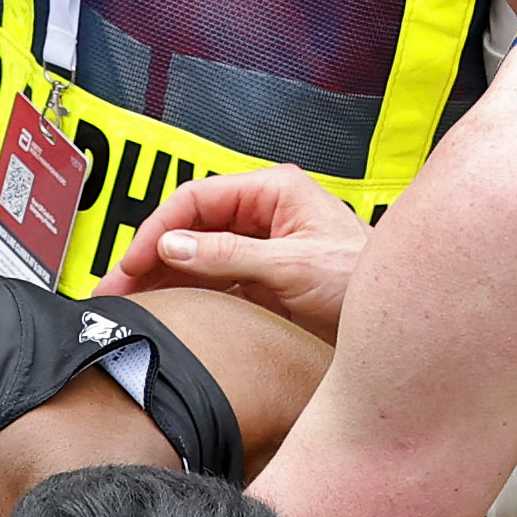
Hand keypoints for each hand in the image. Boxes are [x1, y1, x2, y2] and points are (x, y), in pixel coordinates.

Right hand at [114, 169, 365, 338]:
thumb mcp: (294, 265)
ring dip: (162, 281)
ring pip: (196, 259)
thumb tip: (173, 246)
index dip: (158, 229)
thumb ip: (230, 254)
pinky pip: (213, 285)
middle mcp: (263, 215)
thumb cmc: (364, 280)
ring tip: (130, 307)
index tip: (134, 262)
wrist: (399, 324)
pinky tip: (164, 314)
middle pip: (190, 228)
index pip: (196, 199)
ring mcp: (261, 249)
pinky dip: (186, 298)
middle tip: (116, 290)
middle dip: (149, 257)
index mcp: (273, 192)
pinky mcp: (262, 282)